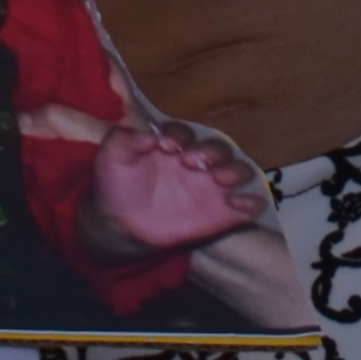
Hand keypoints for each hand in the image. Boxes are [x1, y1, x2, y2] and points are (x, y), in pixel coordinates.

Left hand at [79, 121, 270, 260]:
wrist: (121, 226)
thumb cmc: (117, 186)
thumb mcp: (109, 158)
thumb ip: (121, 140)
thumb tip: (149, 135)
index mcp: (173, 146)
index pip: (186, 133)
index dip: (180, 135)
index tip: (167, 146)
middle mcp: (197, 162)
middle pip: (219, 148)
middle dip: (211, 151)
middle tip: (193, 162)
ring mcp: (212, 188)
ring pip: (239, 170)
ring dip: (235, 171)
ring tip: (220, 179)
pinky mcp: (222, 214)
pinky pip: (248, 205)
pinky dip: (251, 202)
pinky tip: (239, 205)